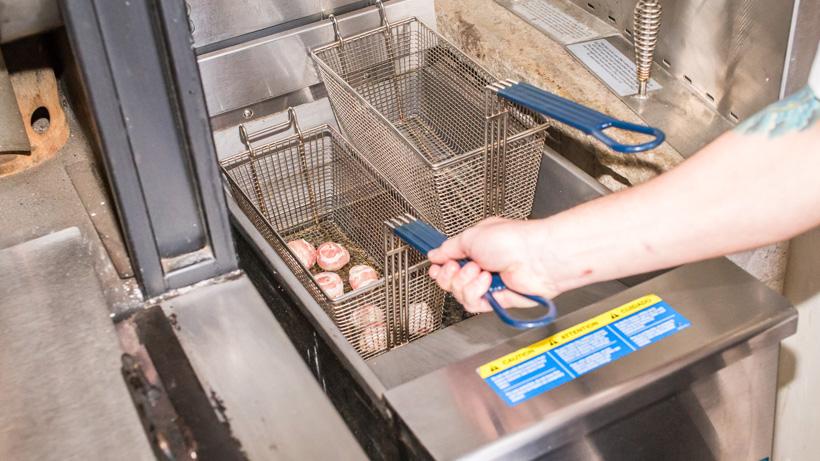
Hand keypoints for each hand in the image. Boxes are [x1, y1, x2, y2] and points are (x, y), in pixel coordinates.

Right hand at [427, 217, 561, 312]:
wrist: (536, 258)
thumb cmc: (512, 240)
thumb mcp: (471, 236)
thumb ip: (449, 248)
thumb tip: (434, 254)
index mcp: (475, 248)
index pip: (448, 263)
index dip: (440, 267)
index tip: (436, 266)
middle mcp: (481, 266)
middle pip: (449, 281)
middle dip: (450, 274)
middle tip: (460, 266)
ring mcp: (487, 285)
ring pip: (458, 293)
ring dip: (465, 282)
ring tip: (480, 271)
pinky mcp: (494, 300)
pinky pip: (472, 303)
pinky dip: (475, 292)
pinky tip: (486, 282)